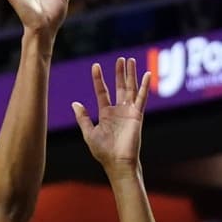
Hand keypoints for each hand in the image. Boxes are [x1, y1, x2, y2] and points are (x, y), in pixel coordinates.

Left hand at [72, 58, 149, 174]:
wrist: (117, 162)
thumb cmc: (103, 152)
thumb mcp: (89, 133)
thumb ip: (83, 118)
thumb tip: (74, 103)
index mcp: (106, 114)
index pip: (102, 92)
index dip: (98, 79)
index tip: (95, 66)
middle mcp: (118, 111)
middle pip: (119, 87)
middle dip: (119, 73)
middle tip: (120, 59)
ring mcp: (129, 112)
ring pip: (130, 89)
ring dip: (131, 75)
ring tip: (130, 61)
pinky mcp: (137, 115)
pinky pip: (141, 98)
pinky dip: (144, 86)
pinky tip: (146, 74)